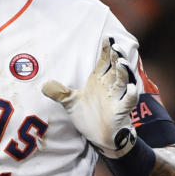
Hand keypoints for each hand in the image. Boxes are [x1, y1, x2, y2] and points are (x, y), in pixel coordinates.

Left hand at [42, 37, 138, 157]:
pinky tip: (130, 87)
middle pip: (115, 69)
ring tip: (121, 62)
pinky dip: (130, 94)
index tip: (106, 38)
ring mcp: (116, 98)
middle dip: (116, 58)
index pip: (103, 62)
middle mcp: (108, 87)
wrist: (99, 137)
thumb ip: (60, 93)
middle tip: (115, 47)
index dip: (106, 50)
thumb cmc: (88, 116)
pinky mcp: (121, 111)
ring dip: (123, 72)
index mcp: (98, 81)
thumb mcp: (71, 103)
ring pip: (122, 82)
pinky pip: (128, 101)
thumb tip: (43, 85)